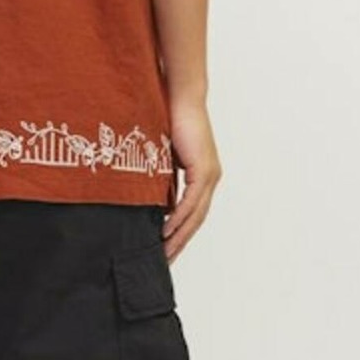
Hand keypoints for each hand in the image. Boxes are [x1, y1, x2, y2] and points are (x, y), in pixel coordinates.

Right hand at [162, 95, 221, 261]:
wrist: (180, 98)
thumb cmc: (170, 120)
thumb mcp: (162, 156)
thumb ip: (161, 176)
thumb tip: (148, 196)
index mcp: (203, 176)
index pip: (193, 213)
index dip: (181, 233)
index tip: (167, 249)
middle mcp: (210, 178)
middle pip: (196, 220)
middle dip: (180, 242)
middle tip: (165, 261)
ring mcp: (209, 175)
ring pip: (195, 215)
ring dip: (179, 236)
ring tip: (164, 253)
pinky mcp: (203, 170)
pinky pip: (191, 202)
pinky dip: (178, 218)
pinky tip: (166, 231)